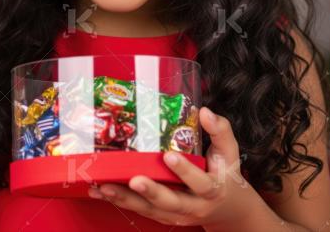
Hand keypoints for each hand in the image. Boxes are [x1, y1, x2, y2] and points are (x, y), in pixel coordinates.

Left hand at [89, 107, 262, 229]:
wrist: (227, 209)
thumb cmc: (225, 175)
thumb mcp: (229, 153)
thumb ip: (220, 130)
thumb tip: (204, 112)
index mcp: (212, 190)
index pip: (200, 182)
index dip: (185, 170)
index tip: (169, 156)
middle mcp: (193, 206)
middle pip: (171, 202)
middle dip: (151, 192)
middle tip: (134, 180)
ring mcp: (176, 214)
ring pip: (149, 209)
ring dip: (125, 199)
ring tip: (104, 187)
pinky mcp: (162, 217)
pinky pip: (139, 209)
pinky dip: (119, 200)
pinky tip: (99, 191)